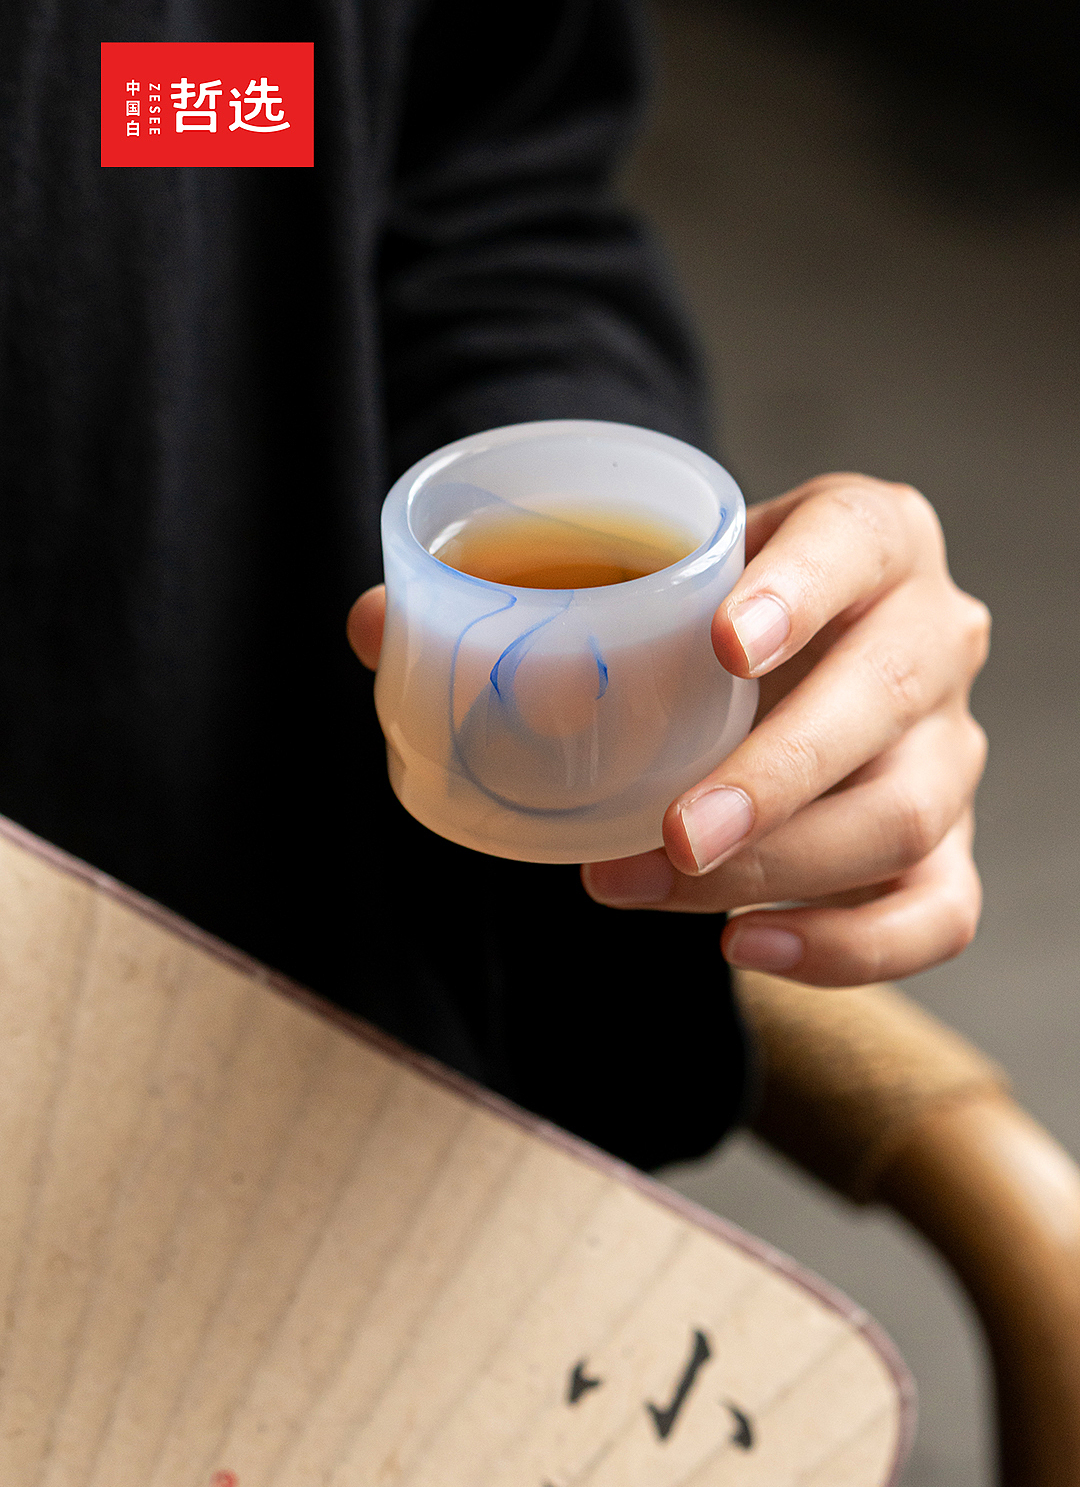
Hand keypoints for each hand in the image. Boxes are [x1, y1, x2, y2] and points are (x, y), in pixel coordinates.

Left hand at [347, 472, 989, 987]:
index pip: (859, 541)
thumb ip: (514, 594)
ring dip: (778, 870)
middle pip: (886, 703)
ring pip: (902, 816)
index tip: (724, 642)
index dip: (804, 587)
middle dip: (776, 776)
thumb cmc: (698, 615)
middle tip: (669, 831)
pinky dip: (847, 950)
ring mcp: (950, 747)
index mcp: (867, 536)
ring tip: (649, 885)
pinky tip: (746, 950)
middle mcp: (931, 635)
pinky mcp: (948, 846)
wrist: (775, 658)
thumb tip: (372, 626)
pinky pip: (937, 915)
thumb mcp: (637, 575)